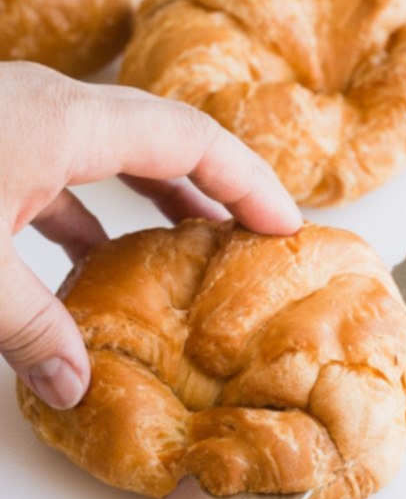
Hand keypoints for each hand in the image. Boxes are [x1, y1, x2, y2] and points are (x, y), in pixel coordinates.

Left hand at [0, 62, 301, 409]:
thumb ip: (30, 331)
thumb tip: (78, 388)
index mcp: (63, 122)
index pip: (190, 138)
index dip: (247, 181)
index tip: (286, 225)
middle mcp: (47, 110)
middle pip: (160, 140)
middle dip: (212, 189)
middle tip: (250, 240)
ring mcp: (14, 126)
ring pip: (109, 159)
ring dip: (151, 205)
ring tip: (184, 258)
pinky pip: (60, 178)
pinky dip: (87, 221)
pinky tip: (86, 270)